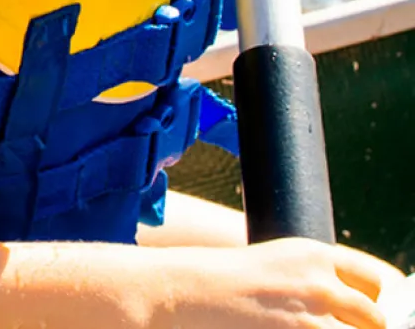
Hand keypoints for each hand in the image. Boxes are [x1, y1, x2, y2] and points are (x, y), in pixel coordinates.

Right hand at [153, 237, 397, 327]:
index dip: (385, 302)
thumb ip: (322, 279)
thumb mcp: (282, 265)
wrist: (190, 293)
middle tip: (344, 328)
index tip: (380, 314)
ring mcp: (310, 320)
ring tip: (311, 328)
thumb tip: (368, 310)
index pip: (380, 279)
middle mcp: (320, 283)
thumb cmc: (233, 281)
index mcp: (316, 254)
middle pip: (378, 319)